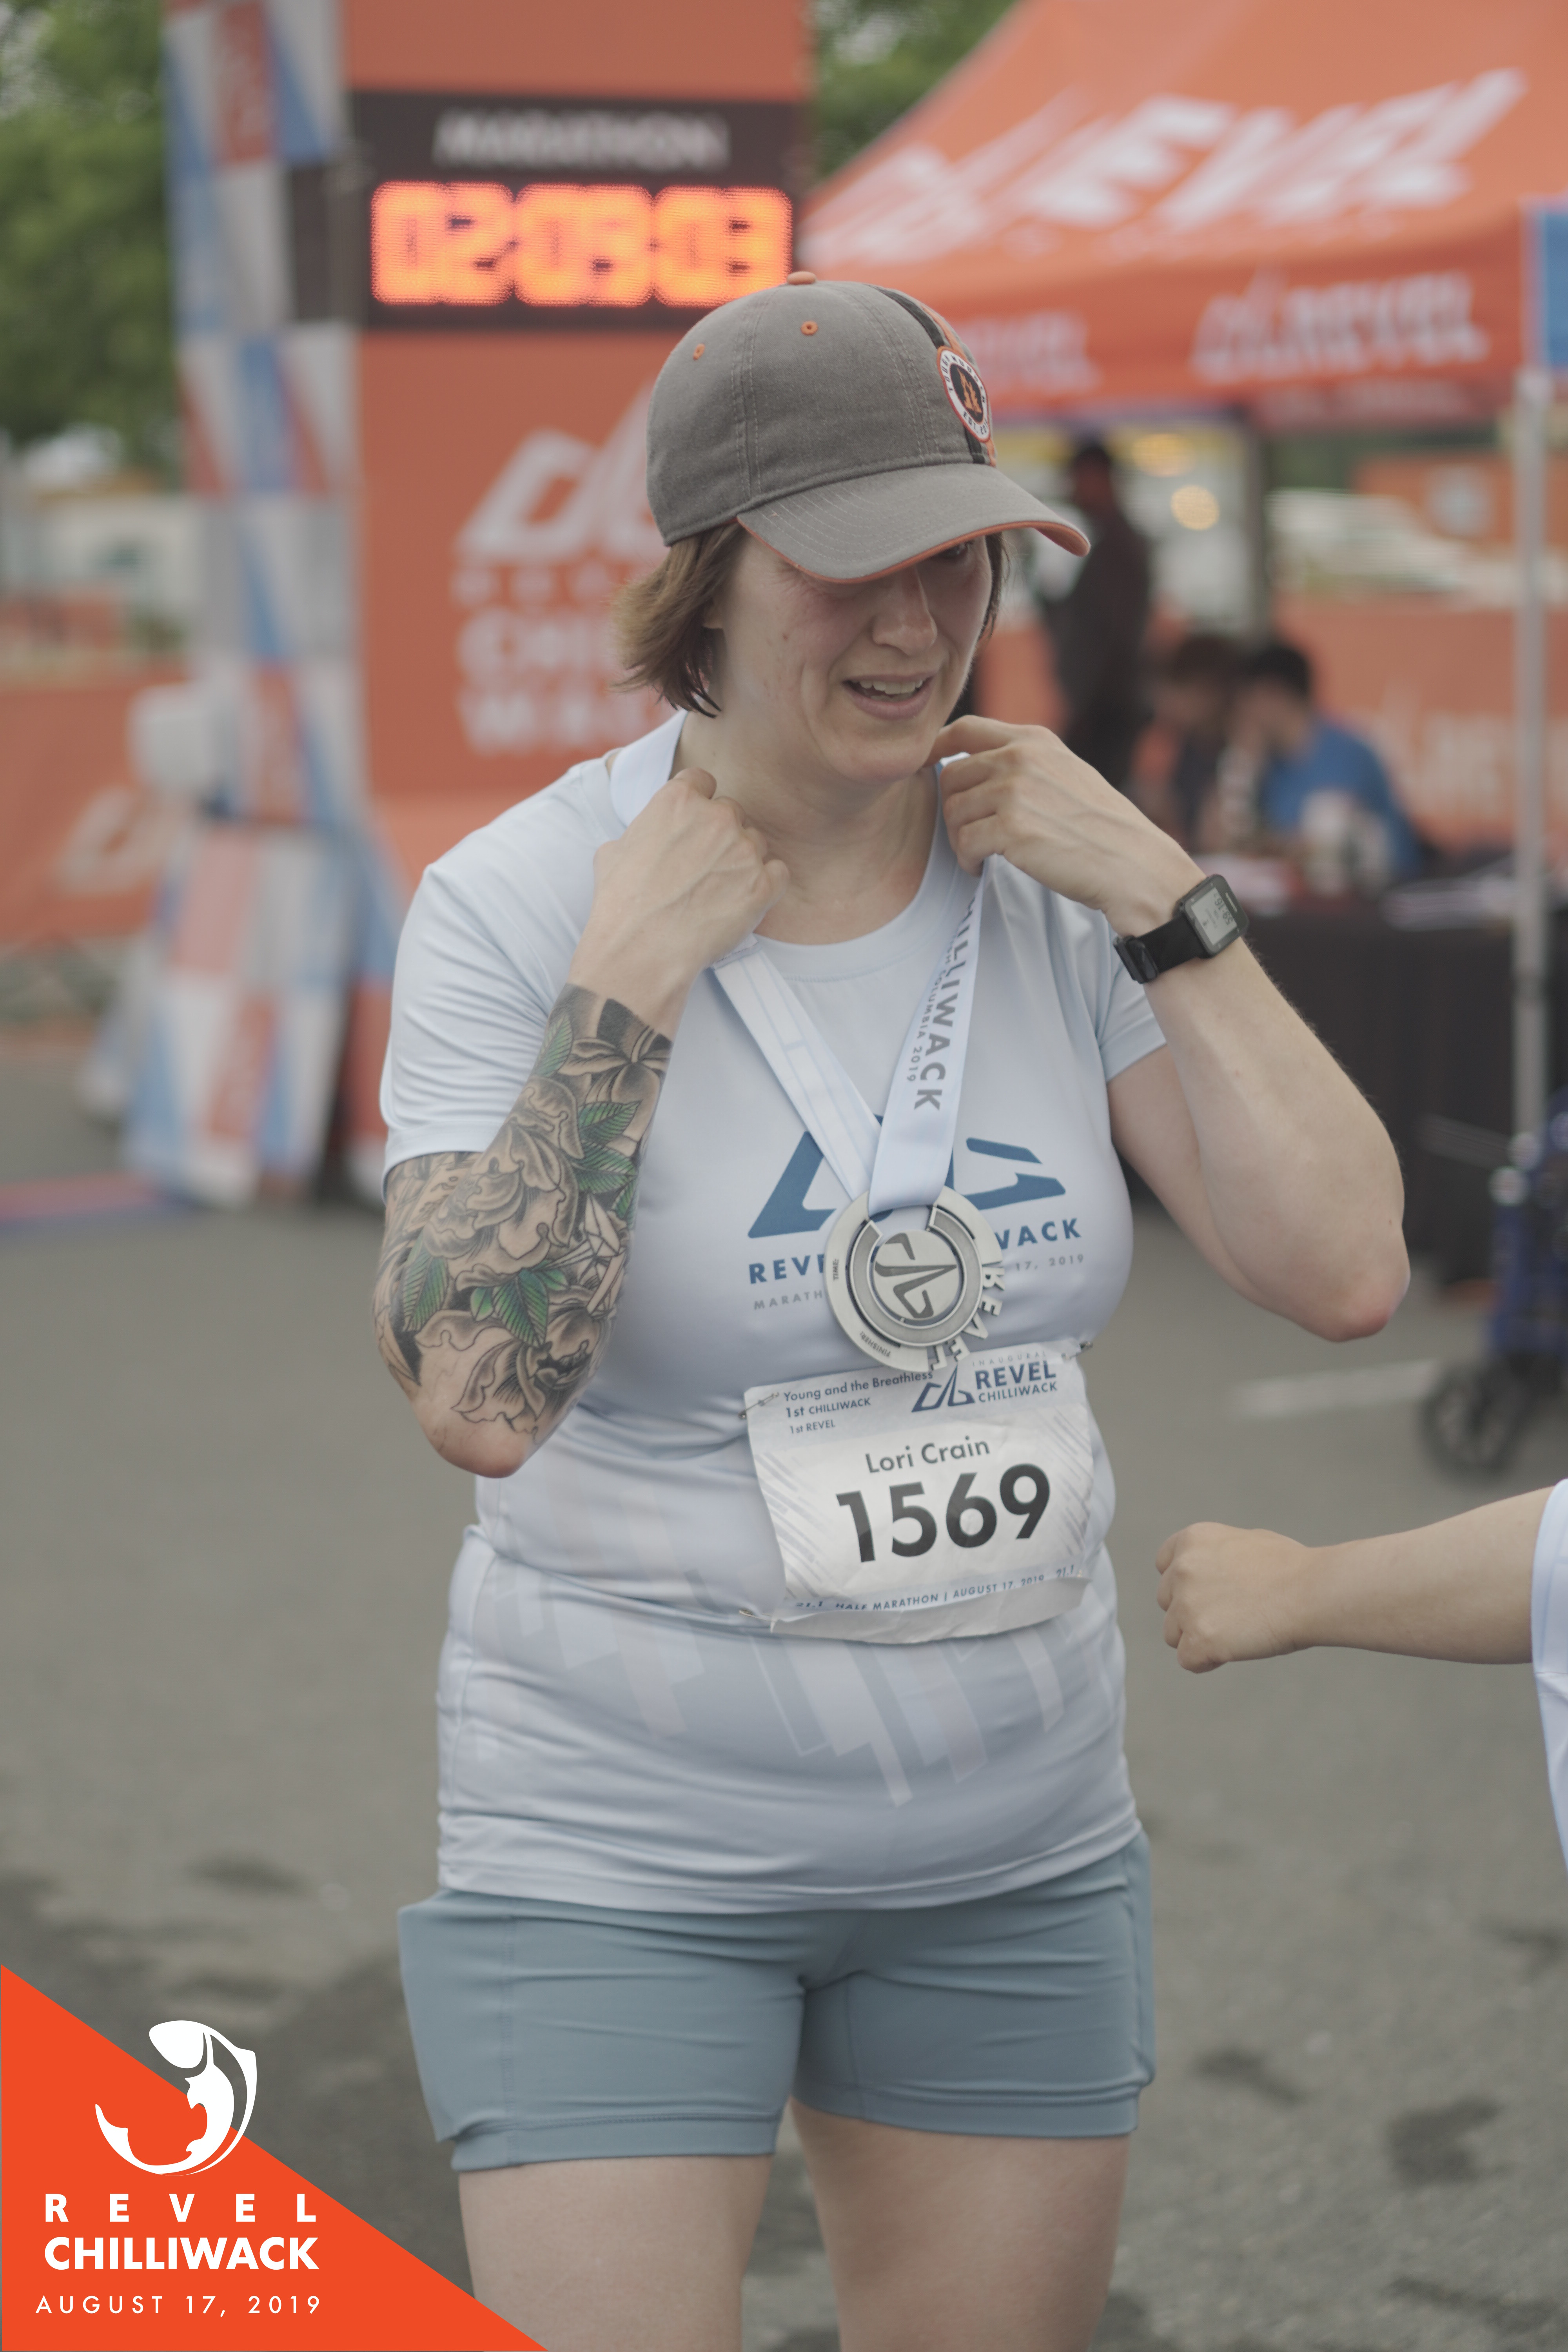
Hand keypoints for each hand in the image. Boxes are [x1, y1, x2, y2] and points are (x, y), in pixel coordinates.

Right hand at [570, 768, 787, 1033]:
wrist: (641, 951)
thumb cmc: (621, 905)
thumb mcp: (613, 851)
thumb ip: (642, 830)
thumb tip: (647, 835)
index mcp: (678, 800)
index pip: (703, 780)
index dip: (700, 801)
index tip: (696, 822)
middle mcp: (716, 817)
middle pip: (732, 812)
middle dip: (721, 834)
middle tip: (704, 865)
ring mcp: (743, 849)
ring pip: (756, 842)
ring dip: (742, 860)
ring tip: (719, 889)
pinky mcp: (763, 884)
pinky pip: (779, 873)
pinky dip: (766, 884)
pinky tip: (744, 900)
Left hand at [934, 715, 1201, 936]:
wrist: (1132, 864)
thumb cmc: (1100, 827)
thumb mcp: (1065, 773)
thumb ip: (1025, 763)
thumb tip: (977, 764)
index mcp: (1034, 739)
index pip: (964, 729)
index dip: (935, 748)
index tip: (925, 769)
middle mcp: (1021, 758)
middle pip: (951, 777)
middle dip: (954, 811)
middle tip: (972, 836)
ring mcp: (1015, 791)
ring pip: (953, 812)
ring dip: (961, 840)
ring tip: (982, 855)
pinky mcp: (1011, 828)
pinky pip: (963, 842)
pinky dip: (968, 860)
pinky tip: (983, 868)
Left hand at [1155, 1521, 1311, 1672]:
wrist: (1311, 1591)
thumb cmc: (1291, 1568)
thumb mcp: (1245, 1542)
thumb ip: (1215, 1557)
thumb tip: (1210, 1573)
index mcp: (1192, 1540)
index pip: (1164, 1567)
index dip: (1184, 1585)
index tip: (1209, 1595)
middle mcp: (1182, 1569)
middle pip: (1167, 1603)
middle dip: (1191, 1613)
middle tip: (1232, 1617)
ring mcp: (1187, 1605)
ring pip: (1173, 1634)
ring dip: (1198, 1638)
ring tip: (1237, 1632)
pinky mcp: (1198, 1638)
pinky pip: (1187, 1660)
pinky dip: (1207, 1661)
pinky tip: (1235, 1649)